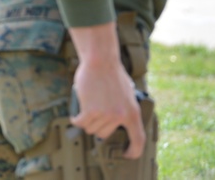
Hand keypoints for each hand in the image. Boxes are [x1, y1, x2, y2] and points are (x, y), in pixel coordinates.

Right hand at [69, 23, 144, 158]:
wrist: (101, 60)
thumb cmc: (112, 72)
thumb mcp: (128, 93)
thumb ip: (125, 108)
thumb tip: (120, 120)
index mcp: (133, 113)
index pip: (138, 139)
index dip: (133, 151)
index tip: (126, 154)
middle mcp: (120, 116)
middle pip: (105, 134)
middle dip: (98, 127)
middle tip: (95, 117)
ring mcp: (105, 114)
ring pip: (91, 128)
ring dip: (87, 121)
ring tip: (86, 111)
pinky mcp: (90, 110)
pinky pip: (80, 122)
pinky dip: (76, 119)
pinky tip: (76, 116)